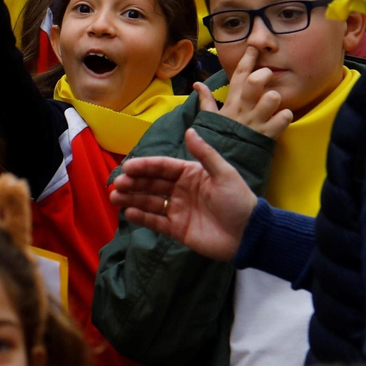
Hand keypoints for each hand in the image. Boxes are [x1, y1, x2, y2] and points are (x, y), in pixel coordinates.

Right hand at [108, 128, 256, 260]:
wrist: (250, 235)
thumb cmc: (238, 201)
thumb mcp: (224, 173)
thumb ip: (205, 154)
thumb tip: (189, 130)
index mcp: (190, 174)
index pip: (162, 167)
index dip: (144, 166)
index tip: (128, 167)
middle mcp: (180, 190)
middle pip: (151, 184)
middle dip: (133, 183)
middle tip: (117, 184)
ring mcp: (177, 210)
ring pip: (149, 202)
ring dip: (132, 199)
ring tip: (115, 198)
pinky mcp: (177, 230)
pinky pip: (156, 222)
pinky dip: (142, 218)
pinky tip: (129, 213)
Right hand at [195, 47, 292, 138]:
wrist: (222, 165)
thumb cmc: (219, 138)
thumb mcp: (210, 118)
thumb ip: (206, 100)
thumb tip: (197, 84)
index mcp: (231, 103)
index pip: (238, 75)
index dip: (247, 59)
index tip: (254, 46)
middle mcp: (244, 110)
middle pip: (254, 82)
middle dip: (263, 75)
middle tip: (266, 76)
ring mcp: (256, 122)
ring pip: (271, 98)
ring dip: (274, 97)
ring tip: (273, 101)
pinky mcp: (267, 135)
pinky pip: (282, 120)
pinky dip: (285, 117)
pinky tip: (283, 117)